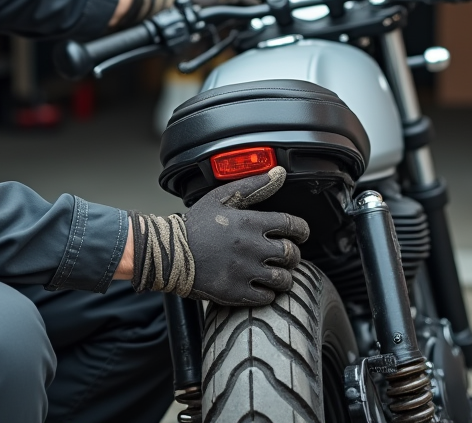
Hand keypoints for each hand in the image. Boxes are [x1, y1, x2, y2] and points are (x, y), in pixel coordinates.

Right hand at [129, 167, 309, 305]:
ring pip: (283, 279)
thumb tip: (278, 173)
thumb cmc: (195, 224)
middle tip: (284, 254)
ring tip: (273, 272)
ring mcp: (245, 272)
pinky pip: (267, 297)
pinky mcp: (237, 292)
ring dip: (283, 275)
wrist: (170, 253)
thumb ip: (254, 185)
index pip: (293, 226)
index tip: (301, 234)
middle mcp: (252, 248)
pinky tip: (259, 285)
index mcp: (251, 223)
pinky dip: (267, 293)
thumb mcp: (221, 197)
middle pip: (292, 254)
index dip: (302, 230)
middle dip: (292, 254)